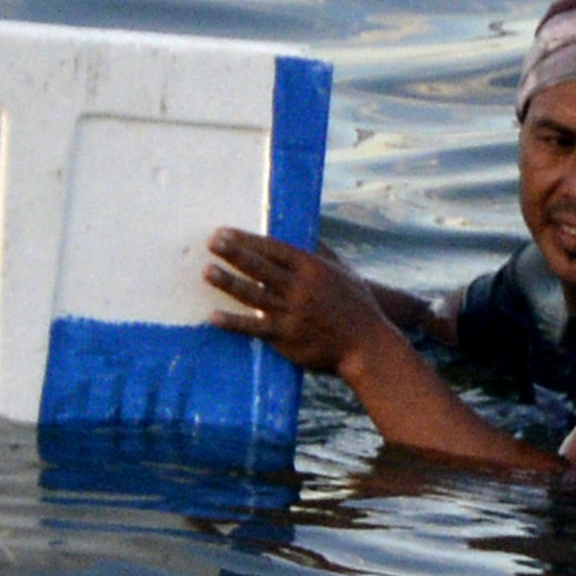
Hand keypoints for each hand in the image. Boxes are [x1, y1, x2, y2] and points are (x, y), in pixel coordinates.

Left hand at [206, 228, 403, 378]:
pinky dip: (234, 323)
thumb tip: (307, 229)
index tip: (224, 231)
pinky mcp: (287, 337)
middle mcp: (300, 288)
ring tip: (207, 271)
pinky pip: (255, 328)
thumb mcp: (344, 272)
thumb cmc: (358, 307)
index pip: (274, 248)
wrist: (369, 346)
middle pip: (260, 267)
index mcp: (313, 268)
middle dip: (234, 253)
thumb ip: (322, 252)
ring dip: (228, 282)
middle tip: (211, 242)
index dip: (247, 239)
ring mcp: (292, 313)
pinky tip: (213, 316)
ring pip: (253, 295)